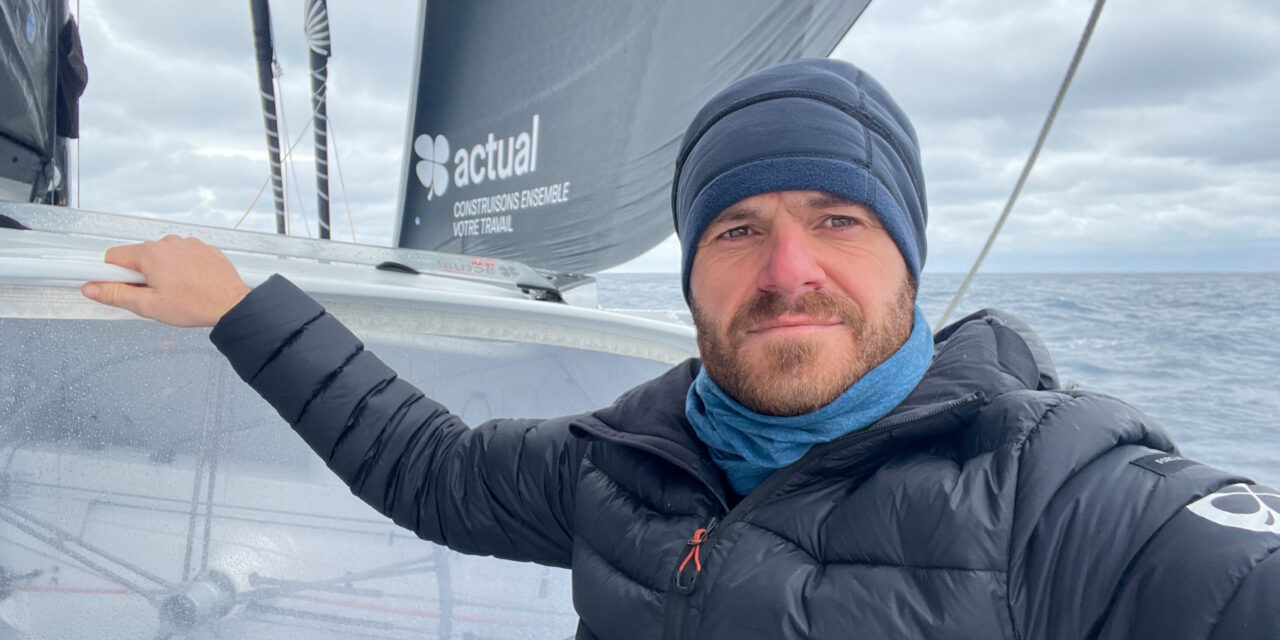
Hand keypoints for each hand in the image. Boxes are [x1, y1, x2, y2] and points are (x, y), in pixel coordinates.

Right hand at [81, 235, 250, 326]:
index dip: (111, 274)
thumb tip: (92, 288)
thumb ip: (116, 295)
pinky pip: (181, 257)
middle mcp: (169, 242)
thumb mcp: (148, 305)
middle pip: (138, 257)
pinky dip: (181, 268)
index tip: (111, 284)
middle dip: (139, 276)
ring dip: (161, 272)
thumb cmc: (196, 304)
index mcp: (151, 253)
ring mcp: (188, 244)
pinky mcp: (203, 249)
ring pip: (161, 257)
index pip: (113, 257)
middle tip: (153, 295)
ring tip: (175, 292)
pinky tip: (189, 284)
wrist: (232, 304)